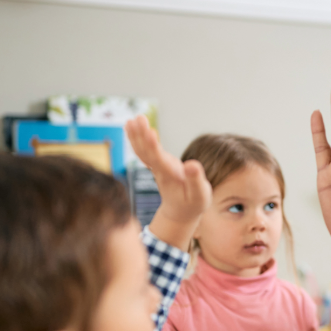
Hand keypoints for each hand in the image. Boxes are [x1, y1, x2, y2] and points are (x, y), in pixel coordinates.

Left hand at [126, 115, 211, 248]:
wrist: (179, 213)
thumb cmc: (192, 203)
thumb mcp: (200, 195)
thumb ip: (196, 180)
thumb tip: (191, 164)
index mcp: (170, 176)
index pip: (159, 160)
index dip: (153, 146)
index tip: (149, 132)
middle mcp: (159, 170)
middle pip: (147, 152)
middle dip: (142, 135)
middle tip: (138, 118)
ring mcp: (156, 167)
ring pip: (142, 150)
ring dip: (136, 135)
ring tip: (132, 119)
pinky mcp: (156, 164)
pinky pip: (143, 150)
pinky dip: (136, 138)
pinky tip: (131, 126)